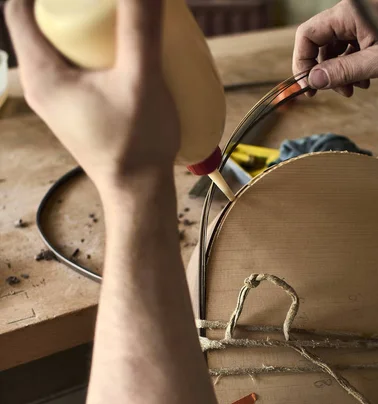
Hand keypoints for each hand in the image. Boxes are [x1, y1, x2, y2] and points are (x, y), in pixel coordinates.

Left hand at [6, 0, 179, 195]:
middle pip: (41, 24)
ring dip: (85, 28)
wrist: (140, 193)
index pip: (19, 10)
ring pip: (61, 47)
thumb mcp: (140, 81)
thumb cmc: (136, 146)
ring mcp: (60, 101)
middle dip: (72, 5)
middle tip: (108, 4)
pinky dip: (94, 51)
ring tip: (119, 19)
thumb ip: (140, 26)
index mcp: (42, 76)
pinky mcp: (78, 110)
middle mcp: (43, 87)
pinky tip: (124, 52)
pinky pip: (76, 67)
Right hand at [293, 0, 377, 97]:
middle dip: (324, 70)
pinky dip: (351, 67)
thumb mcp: (377, 62)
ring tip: (353, 89)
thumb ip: (342, 71)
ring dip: (339, 73)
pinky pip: (349, 49)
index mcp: (349, 12)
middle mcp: (351, 14)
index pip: (308, 34)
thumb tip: (313, 81)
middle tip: (333, 92)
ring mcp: (360, 22)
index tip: (306, 85)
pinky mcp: (368, 30)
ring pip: (334, 48)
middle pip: (320, 43)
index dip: (302, 61)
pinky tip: (363, 81)